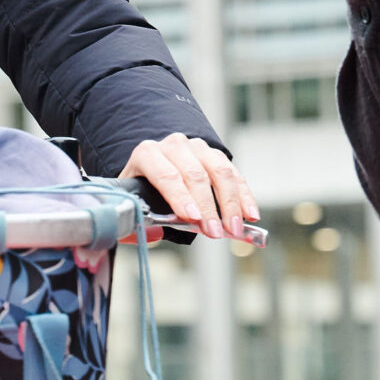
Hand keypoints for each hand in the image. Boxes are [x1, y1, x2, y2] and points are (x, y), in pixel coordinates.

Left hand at [118, 134, 258, 239]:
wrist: (151, 168)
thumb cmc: (140, 189)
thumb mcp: (130, 201)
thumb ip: (135, 220)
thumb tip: (155, 233)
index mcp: (147, 154)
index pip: (165, 174)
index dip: (180, 196)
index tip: (192, 217)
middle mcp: (174, 146)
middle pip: (195, 174)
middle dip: (208, 207)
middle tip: (216, 232)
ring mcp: (197, 148)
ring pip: (219, 172)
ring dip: (230, 203)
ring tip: (235, 228)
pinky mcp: (216, 156)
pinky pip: (234, 175)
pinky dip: (244, 196)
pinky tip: (250, 215)